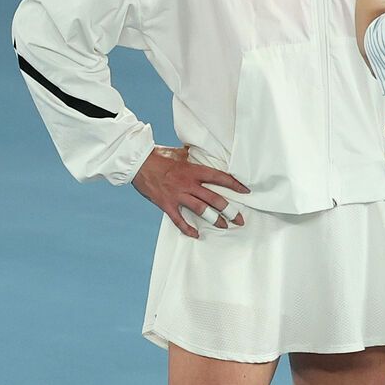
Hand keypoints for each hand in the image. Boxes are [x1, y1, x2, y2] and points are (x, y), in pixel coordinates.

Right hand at [133, 145, 248, 237]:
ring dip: (214, 219)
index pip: (219, 178)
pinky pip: (179, 220)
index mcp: (193, 170)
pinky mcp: (166, 204)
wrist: (138, 163)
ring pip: (201, 210)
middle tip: (239, 219)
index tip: (245, 191)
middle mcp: (188, 183)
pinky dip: (188, 229)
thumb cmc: (158, 156)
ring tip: (224, 226)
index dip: (234, 185)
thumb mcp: (179, 153)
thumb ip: (192, 156)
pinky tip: (196, 234)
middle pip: (214, 199)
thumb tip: (200, 150)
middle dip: (229, 210)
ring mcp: (177, 195)